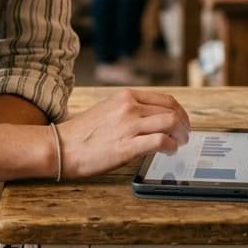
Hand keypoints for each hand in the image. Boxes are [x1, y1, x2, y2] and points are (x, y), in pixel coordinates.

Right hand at [58, 89, 189, 178]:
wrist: (61, 147)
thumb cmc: (81, 134)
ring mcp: (129, 125)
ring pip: (170, 122)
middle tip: (185, 134)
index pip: (164, 98)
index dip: (179, 111)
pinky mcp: (128, 145)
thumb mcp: (107, 110)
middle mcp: (129, 107)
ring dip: (181, 134)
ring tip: (180, 143)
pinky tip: (170, 151)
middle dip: (184, 123)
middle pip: (171, 110)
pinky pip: (161, 141)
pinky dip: (171, 146)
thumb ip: (128, 111)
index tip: (182, 121)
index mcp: (125, 96)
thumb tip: (150, 119)